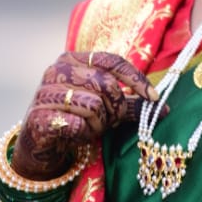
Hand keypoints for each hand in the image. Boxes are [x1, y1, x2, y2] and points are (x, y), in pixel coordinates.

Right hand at [12, 51, 159, 179]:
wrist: (39, 143)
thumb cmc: (75, 119)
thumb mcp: (104, 108)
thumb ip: (129, 104)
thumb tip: (163, 109)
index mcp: (74, 59)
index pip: (112, 61)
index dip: (135, 79)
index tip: (153, 98)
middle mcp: (57, 69)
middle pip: (105, 85)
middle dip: (114, 109)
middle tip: (108, 122)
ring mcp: (45, 92)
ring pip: (93, 106)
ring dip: (97, 124)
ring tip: (87, 128)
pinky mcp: (39, 116)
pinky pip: (77, 124)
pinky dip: (82, 133)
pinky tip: (73, 134)